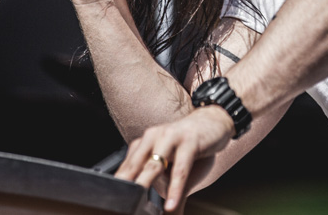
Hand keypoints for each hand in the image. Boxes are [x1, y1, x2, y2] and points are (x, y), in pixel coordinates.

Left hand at [116, 105, 235, 211]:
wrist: (214, 121)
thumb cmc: (191, 146)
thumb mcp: (173, 168)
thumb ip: (164, 188)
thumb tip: (161, 214)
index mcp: (144, 144)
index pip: (126, 169)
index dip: (118, 187)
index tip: (113, 204)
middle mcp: (152, 137)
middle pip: (134, 167)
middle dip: (124, 187)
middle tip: (119, 204)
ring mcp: (170, 137)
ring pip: (154, 166)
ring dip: (144, 185)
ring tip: (136, 204)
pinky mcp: (189, 141)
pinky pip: (180, 169)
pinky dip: (175, 189)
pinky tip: (171, 204)